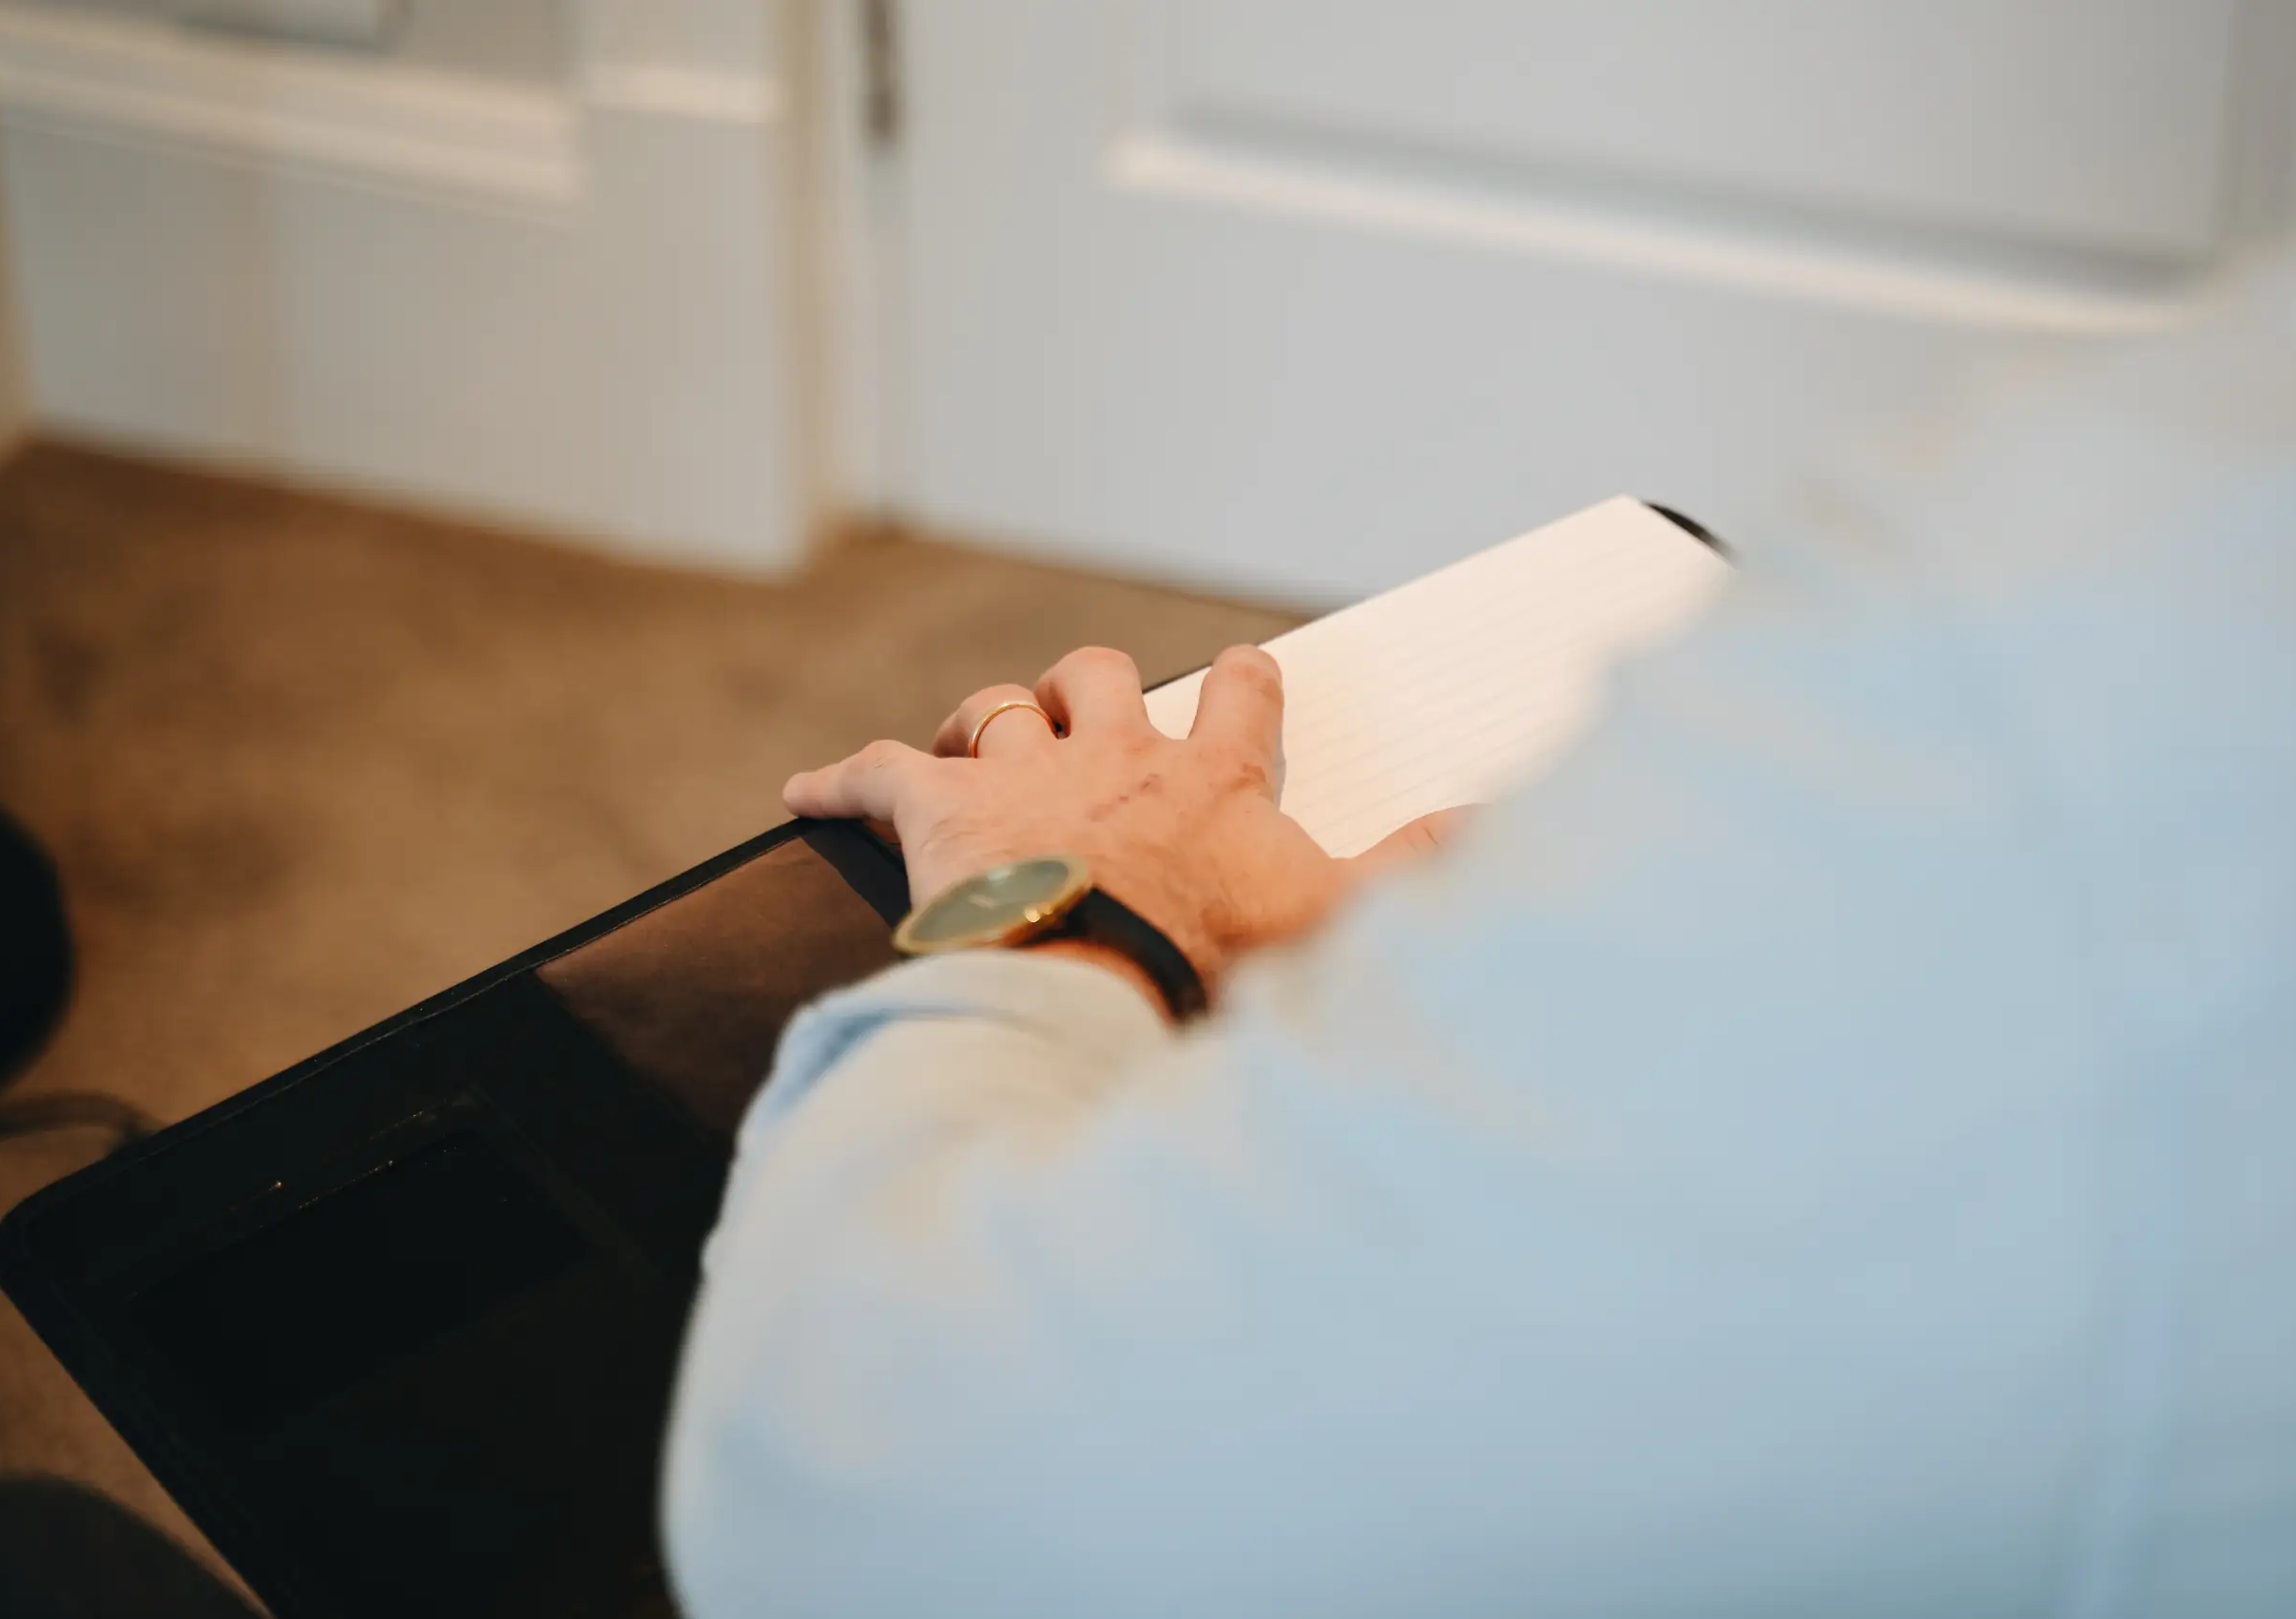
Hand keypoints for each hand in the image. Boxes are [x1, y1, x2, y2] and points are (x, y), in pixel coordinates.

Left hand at [781, 645, 1457, 991]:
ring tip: (972, 747)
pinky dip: (837, 782)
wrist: (1096, 990)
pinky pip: (871, 774)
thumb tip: (1494, 826)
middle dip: (1093, 688)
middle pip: (1101, 678)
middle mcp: (1113, 756)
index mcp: (1208, 778)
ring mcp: (1020, 777)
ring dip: (983, 724)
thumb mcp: (1337, 918)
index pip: (1238, 694)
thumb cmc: (1214, 963)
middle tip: (1086, 716)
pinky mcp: (935, 813)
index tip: (1242, 680)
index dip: (1241, 683)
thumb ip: (1416, 871)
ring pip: (994, 711)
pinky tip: (802, 793)